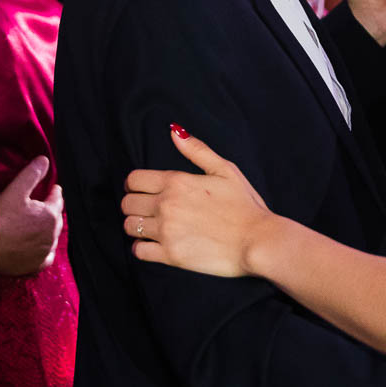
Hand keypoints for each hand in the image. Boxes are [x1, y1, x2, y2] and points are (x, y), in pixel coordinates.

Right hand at [0, 157, 62, 274]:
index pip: (57, 199)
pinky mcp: (36, 264)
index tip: (52, 188)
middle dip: (52, 210)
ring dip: (48, 230)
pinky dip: (44, 249)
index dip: (54, 192)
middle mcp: (51, 235)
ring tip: (40, 223)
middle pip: (56, 218)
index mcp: (50, 215)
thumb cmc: (0, 218)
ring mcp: (44, 251)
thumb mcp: (15, 191)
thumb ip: (32, 174)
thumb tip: (44, 160)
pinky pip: (46, 256)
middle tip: (44, 205)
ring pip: (52, 237)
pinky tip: (39, 246)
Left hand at [122, 125, 270, 276]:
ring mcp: (167, 231)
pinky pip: (139, 251)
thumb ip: (197, 150)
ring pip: (129, 226)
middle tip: (147, 210)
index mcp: (177, 182)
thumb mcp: (225, 170)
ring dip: (136, 226)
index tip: (141, 191)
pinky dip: (142, 248)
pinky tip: (154, 244)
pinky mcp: (170, 255)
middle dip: (134, 205)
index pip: (133, 180)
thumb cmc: (245, 205)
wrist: (258, 241)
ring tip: (150, 227)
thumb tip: (174, 131)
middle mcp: (166, 205)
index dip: (134, 185)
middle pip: (127, 203)